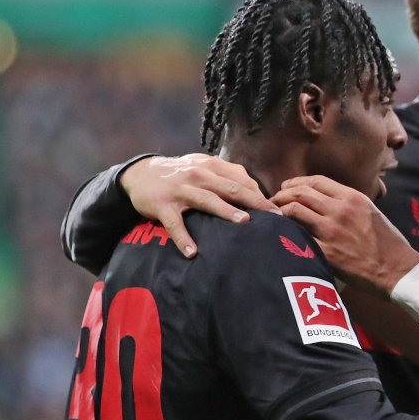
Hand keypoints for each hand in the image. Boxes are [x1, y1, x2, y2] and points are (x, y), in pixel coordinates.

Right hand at [120, 154, 278, 257]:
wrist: (140, 173)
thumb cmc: (181, 173)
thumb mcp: (204, 167)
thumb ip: (229, 177)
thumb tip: (257, 192)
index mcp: (211, 167)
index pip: (241, 181)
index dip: (260, 194)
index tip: (278, 209)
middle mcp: (198, 175)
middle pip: (231, 188)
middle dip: (254, 202)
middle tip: (273, 216)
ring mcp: (180, 190)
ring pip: (207, 200)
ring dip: (226, 211)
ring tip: (244, 223)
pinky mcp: (162, 205)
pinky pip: (174, 224)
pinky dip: (183, 238)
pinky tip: (192, 253)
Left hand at [273, 175, 418, 292]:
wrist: (396, 268)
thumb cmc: (387, 243)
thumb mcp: (371, 212)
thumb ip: (350, 204)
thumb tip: (327, 200)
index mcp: (353, 198)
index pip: (317, 180)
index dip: (297, 182)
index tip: (287, 187)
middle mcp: (341, 209)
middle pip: (301, 192)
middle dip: (282, 194)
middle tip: (274, 201)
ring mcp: (332, 230)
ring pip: (293, 210)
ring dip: (279, 211)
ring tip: (274, 216)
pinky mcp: (325, 251)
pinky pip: (297, 235)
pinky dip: (285, 232)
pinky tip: (281, 235)